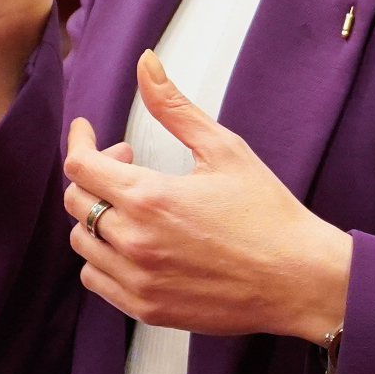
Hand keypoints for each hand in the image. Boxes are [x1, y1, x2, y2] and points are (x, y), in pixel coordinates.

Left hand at [64, 50, 352, 343]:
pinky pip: (97, 279)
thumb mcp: (224, 149)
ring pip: (82, 242)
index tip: (86, 130)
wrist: (298, 279)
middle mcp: (134, 241)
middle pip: (76, 201)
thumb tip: (146, 65)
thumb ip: (174, 107)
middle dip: (93, 173)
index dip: (79, 140)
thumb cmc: (268, 214)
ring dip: (96, 216)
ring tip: (133, 204)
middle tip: (127, 162)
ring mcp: (137, 279)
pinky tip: (134, 242)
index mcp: (150, 197)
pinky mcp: (146, 308)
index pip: (80, 165)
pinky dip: (104, 257)